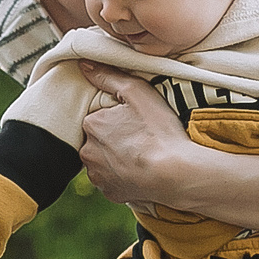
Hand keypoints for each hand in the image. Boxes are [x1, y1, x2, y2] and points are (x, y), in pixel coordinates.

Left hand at [75, 61, 189, 209]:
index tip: (135, 120)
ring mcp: (98, 176)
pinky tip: (140, 171)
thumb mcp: (137, 92)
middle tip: (140, 137)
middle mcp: (87, 152)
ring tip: (141, 155)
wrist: (175, 173)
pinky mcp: (110, 194)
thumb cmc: (158, 131)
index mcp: (91, 125)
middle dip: (114, 138)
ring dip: (116, 158)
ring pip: (103, 162)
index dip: (117, 117)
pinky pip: (113, 182)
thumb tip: (83, 64)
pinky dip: (123, 177)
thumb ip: (108, 76)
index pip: (98, 117)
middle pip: (98, 140)